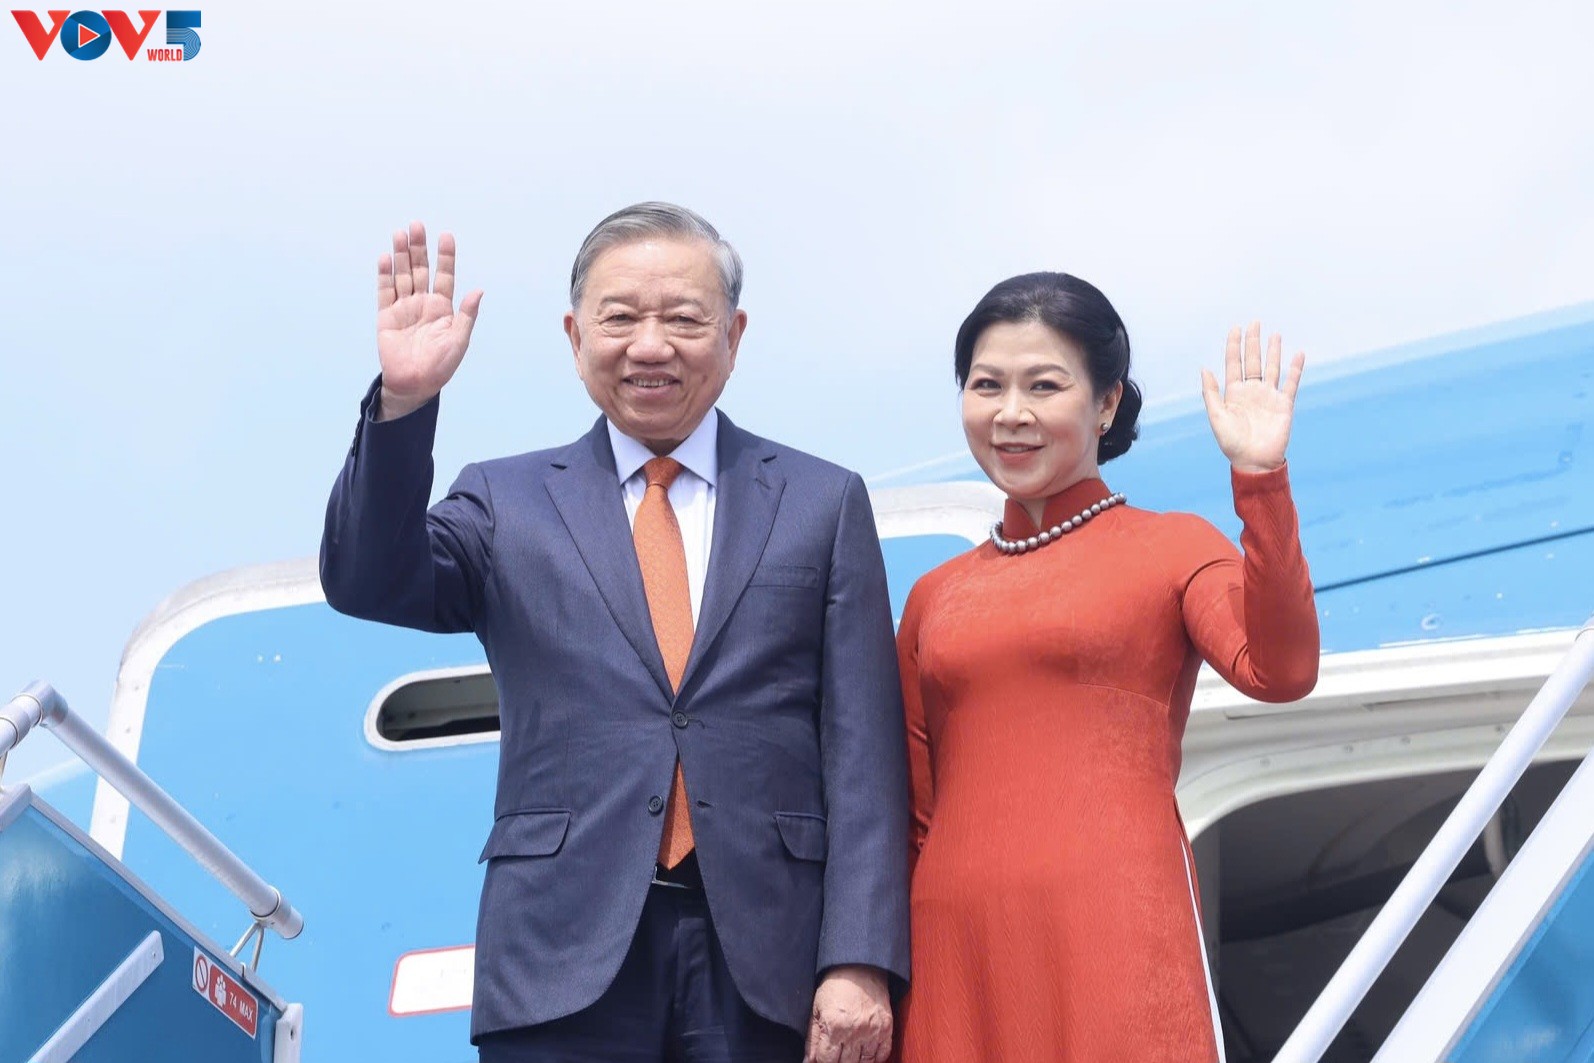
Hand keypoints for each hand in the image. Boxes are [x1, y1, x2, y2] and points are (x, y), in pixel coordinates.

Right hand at [375, 222, 483, 420]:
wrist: (415, 384)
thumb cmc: (441, 366)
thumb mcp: (459, 340)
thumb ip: (467, 315)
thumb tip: (479, 290)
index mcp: (443, 308)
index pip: (444, 276)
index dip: (445, 256)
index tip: (446, 236)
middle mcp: (423, 304)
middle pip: (421, 270)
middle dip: (419, 248)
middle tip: (417, 225)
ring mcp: (404, 308)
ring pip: (403, 275)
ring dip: (401, 255)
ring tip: (400, 234)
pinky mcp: (386, 316)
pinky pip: (385, 292)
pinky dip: (384, 275)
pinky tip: (385, 258)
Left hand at [806, 965, 892, 1062]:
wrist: (860, 967)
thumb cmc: (835, 986)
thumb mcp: (817, 1009)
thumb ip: (812, 1039)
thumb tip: (808, 1062)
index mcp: (834, 1027)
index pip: (827, 1061)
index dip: (824, 1062)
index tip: (825, 1058)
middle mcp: (854, 1032)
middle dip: (839, 1062)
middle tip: (837, 1054)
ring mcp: (872, 1031)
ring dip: (856, 1062)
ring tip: (850, 1055)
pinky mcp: (886, 1027)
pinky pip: (883, 1054)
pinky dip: (875, 1058)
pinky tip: (866, 1053)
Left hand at [1200, 321, 1304, 471]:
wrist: (1254, 462)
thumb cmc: (1232, 443)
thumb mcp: (1216, 417)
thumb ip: (1211, 393)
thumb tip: (1205, 368)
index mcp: (1233, 393)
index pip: (1234, 364)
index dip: (1234, 346)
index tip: (1235, 328)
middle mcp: (1251, 391)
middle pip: (1253, 361)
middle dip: (1253, 342)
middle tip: (1254, 322)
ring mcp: (1268, 397)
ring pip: (1272, 368)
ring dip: (1274, 351)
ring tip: (1275, 334)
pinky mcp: (1284, 404)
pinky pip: (1291, 383)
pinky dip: (1295, 369)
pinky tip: (1298, 354)